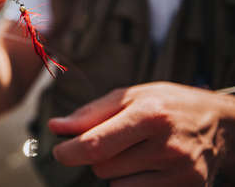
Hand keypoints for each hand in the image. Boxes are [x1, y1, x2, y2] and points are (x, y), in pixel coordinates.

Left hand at [49, 82, 231, 186]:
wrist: (218, 122)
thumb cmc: (165, 103)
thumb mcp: (129, 96)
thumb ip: (90, 113)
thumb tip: (56, 127)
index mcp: (149, 114)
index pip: (96, 145)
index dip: (69, 152)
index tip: (59, 151)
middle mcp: (166, 145)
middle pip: (102, 167)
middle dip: (97, 156)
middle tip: (116, 140)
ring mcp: (180, 172)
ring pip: (117, 185)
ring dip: (115, 171)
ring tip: (137, 152)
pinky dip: (132, 183)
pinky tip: (149, 166)